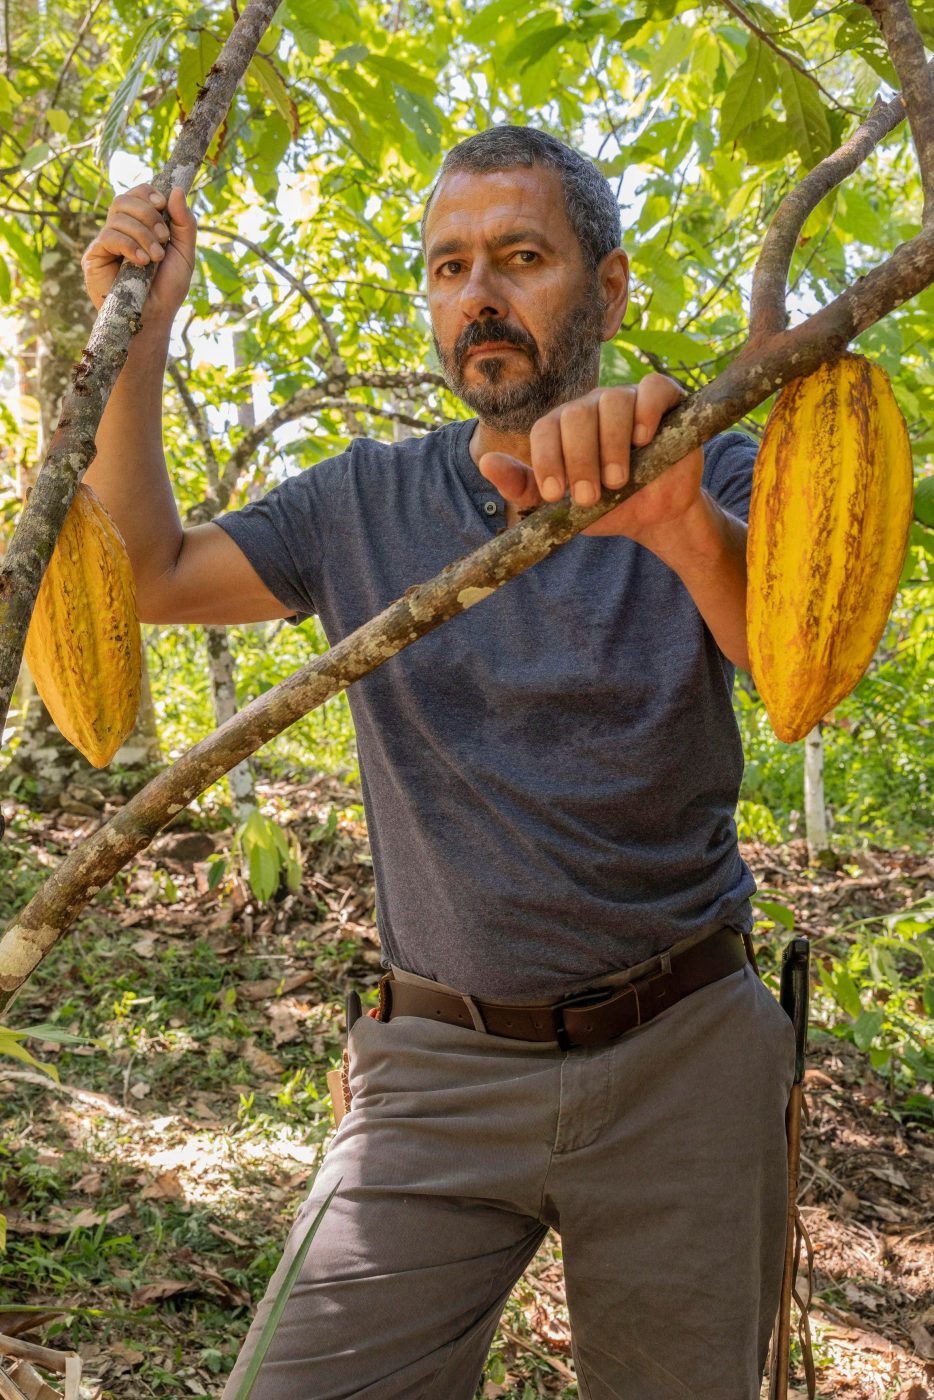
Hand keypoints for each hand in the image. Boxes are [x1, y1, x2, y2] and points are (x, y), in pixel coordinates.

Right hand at [81, 184, 196, 330]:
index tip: (163, 206)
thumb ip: (184, 223)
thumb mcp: (184, 254)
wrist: (154, 318)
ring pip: (117, 216)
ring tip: (154, 258)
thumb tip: (177, 190)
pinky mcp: (94, 256)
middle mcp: (121, 229)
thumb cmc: (168, 289)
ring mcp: (106, 242)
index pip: (138, 193)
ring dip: (142, 234)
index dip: (149, 193)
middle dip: (148, 214)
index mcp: (141, 225)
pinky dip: (129, 245)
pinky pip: (108, 237)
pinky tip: (141, 262)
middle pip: (125, 199)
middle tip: (162, 239)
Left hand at [478, 374, 703, 544]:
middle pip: (576, 414)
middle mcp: (592, 408)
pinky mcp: (664, 401)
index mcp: (563, 427)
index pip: (546, 428)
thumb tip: (485, 463)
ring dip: (612, 445)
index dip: (547, 459)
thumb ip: (523, 486)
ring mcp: (628, 400)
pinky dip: (646, 411)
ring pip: (612, 401)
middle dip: (579, 460)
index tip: (556, 495)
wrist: (653, 517)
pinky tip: (643, 439)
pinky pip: (653, 388)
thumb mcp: (560, 507)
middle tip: (590, 497)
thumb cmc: (605, 506)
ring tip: (618, 481)